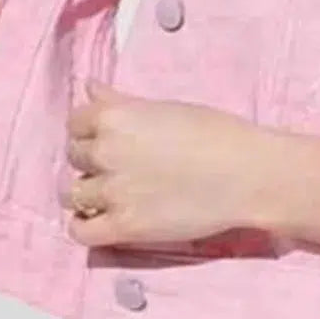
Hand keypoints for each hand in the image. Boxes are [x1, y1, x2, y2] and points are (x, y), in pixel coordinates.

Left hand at [62, 81, 275, 247]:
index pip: (76, 122)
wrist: (248, 174)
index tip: (108, 138)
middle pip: (73, 157)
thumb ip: (123, 101)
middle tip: (120, 167)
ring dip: (86, 193)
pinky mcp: (124, 226)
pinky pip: (80, 231)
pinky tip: (102, 218)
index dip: (91, 130)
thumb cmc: (217, 133)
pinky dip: (85, 225)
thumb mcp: (167, 108)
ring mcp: (112, 191)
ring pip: (71, 194)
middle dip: (92, 160)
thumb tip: (89, 87)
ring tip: (111, 194)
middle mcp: (106, 152)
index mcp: (115, 117)